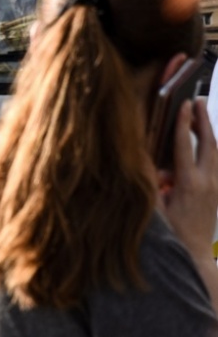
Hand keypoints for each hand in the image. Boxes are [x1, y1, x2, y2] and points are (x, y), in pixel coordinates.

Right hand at [158, 99, 217, 258]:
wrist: (195, 254)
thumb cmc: (172, 234)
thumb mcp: (155, 207)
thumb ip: (151, 182)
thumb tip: (144, 158)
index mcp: (190, 184)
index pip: (186, 146)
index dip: (184, 123)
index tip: (184, 105)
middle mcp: (208, 182)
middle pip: (209, 143)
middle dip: (203, 120)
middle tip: (198, 101)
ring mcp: (217, 187)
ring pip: (217, 152)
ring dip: (209, 132)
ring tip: (202, 115)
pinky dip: (212, 148)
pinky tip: (206, 143)